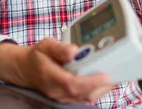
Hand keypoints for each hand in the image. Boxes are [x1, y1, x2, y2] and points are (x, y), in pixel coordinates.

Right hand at [0, 38, 114, 102]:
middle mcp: (57, 90)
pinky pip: (84, 97)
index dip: (90, 80)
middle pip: (83, 93)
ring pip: (85, 98)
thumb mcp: (44, 44)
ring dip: (101, 89)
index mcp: (50, 76)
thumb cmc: (36, 56)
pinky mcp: (67, 97)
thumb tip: (73, 50)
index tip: (105, 74)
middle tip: (115, 74)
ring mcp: (62, 96)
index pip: (72, 83)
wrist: (25, 69)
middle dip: (102, 86)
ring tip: (114, 76)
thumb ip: (58, 47)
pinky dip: (96, 90)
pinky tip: (104, 81)